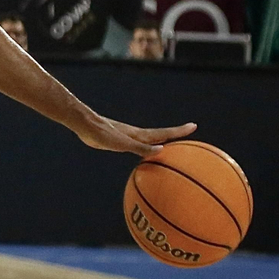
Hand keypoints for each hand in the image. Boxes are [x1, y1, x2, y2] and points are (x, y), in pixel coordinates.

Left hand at [75, 116, 197, 157]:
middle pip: (160, 135)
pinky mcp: (119, 140)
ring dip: (162, 139)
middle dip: (175, 133)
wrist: (84, 125)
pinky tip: (144, 153)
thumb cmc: (101, 134)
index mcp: (139, 135)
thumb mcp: (121, 143)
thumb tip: (161, 150)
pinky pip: (139, 145)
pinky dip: (147, 148)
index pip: (163, 134)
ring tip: (172, 143)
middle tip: (190, 129)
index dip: (178, 131)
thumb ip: (140, 148)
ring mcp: (128, 136)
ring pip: (150, 139)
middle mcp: (136, 135)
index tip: (193, 126)